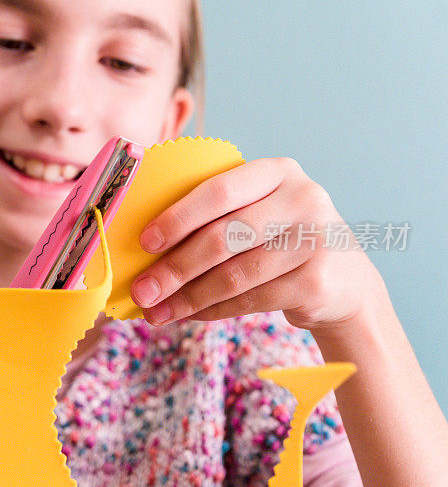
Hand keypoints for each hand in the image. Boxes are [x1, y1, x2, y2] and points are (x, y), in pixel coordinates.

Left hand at [129, 157, 386, 329]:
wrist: (345, 280)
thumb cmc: (280, 239)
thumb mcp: (260, 210)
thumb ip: (217, 215)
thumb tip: (143, 248)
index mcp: (278, 171)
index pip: (219, 190)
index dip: (178, 217)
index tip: (145, 242)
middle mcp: (303, 199)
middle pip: (223, 237)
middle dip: (174, 268)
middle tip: (142, 290)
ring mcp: (315, 241)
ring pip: (233, 276)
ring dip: (188, 298)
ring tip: (156, 311)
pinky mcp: (317, 282)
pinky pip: (249, 300)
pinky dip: (212, 310)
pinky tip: (189, 314)